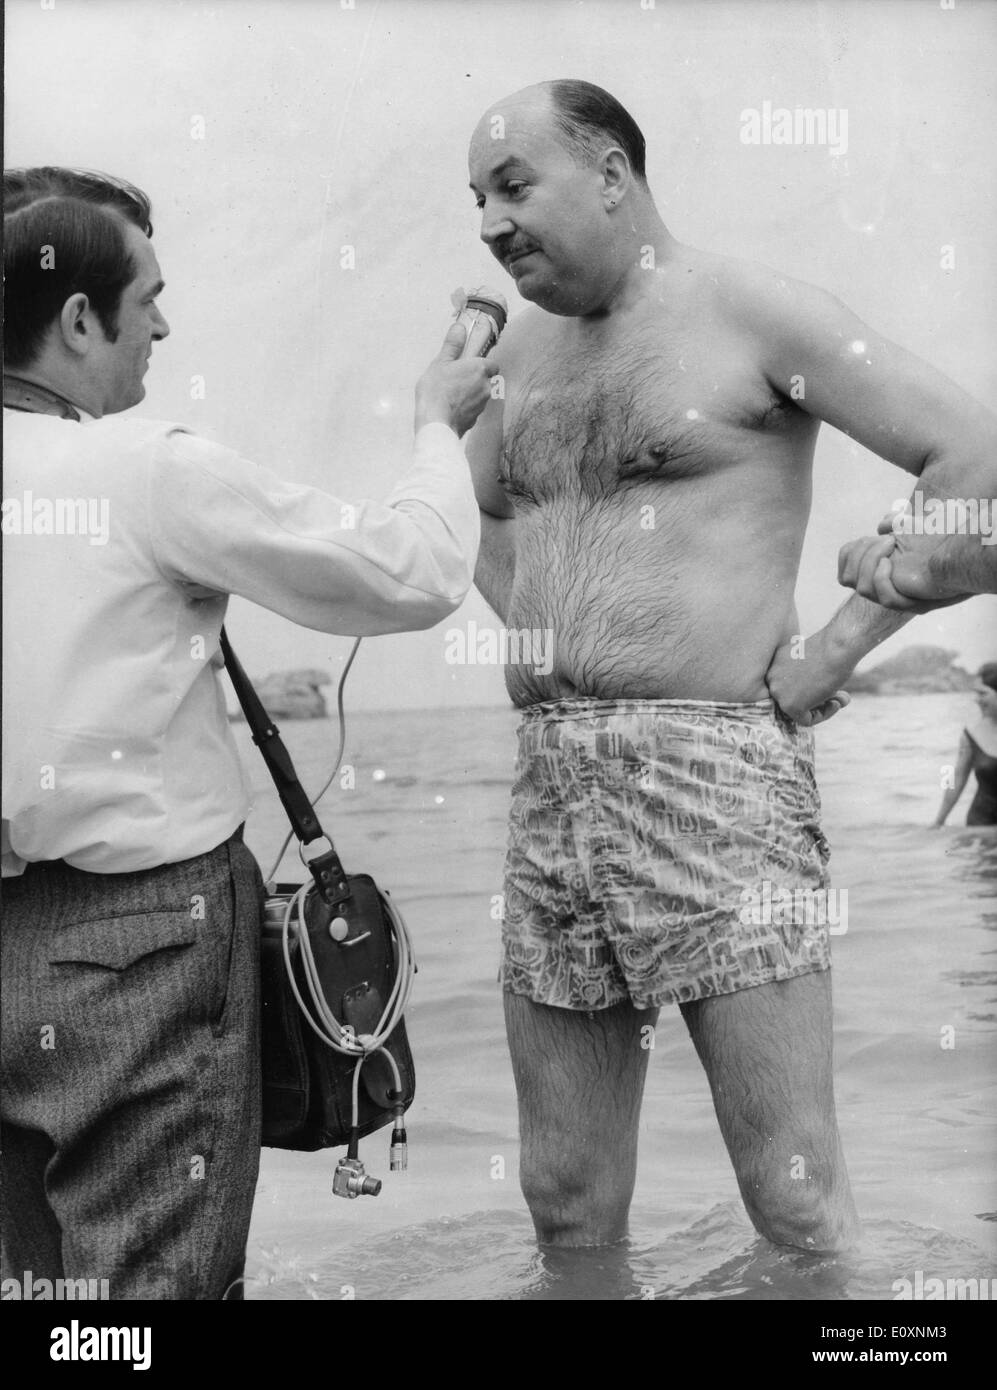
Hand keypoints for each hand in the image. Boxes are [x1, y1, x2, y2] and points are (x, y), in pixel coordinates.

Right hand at [415, 323, 498, 437]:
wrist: (436, 424)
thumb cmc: (437, 391)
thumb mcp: (441, 362)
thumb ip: (453, 345)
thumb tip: (460, 327)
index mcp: (480, 369)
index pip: (491, 364)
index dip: (481, 364)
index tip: (468, 365)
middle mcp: (486, 386)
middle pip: (486, 380)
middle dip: (475, 379)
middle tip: (456, 379)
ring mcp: (483, 405)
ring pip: (481, 395)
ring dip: (471, 394)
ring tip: (451, 395)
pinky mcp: (476, 419)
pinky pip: (473, 409)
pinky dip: (466, 407)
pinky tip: (451, 408)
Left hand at [764, 633, 852, 726]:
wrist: (837, 646)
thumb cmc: (831, 649)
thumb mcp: (812, 664)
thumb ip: (809, 681)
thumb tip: (816, 696)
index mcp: (774, 665)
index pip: (790, 688)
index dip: (812, 691)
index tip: (829, 688)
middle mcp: (771, 678)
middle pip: (793, 700)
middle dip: (817, 700)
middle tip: (838, 696)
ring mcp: (778, 692)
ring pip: (798, 711)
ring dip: (822, 708)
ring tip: (840, 698)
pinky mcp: (789, 705)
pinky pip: (806, 720)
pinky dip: (824, 715)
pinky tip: (836, 703)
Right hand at [837, 518, 970, 610]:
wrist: (962, 557)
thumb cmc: (940, 543)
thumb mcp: (913, 527)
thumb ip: (896, 523)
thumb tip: (883, 525)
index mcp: (876, 574)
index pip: (845, 569)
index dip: (851, 552)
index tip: (874, 536)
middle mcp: (881, 589)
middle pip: (847, 578)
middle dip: (861, 553)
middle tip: (887, 539)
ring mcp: (894, 598)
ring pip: (861, 588)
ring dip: (870, 562)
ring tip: (890, 545)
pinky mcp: (910, 604)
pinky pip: (885, 598)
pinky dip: (880, 579)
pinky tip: (889, 563)